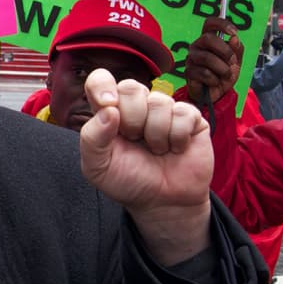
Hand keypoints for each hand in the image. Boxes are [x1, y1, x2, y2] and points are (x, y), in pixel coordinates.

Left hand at [81, 70, 212, 265]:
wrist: (163, 203)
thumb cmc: (128, 181)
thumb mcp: (97, 167)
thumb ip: (92, 139)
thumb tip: (108, 110)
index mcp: (109, 111)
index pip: (100, 80)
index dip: (102, 85)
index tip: (108, 105)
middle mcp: (136, 105)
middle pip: (131, 87)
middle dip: (132, 119)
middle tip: (135, 140)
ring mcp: (164, 109)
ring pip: (159, 101)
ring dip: (156, 134)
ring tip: (156, 150)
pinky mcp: (190, 118)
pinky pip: (183, 113)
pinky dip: (177, 137)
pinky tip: (175, 149)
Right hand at [184, 17, 242, 103]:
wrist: (218, 94)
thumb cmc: (224, 74)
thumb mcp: (236, 60)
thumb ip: (237, 48)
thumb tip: (234, 38)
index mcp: (209, 39)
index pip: (210, 23)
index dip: (222, 24)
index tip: (234, 32)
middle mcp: (198, 45)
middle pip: (208, 38)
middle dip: (225, 51)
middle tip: (232, 61)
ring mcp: (191, 58)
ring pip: (207, 58)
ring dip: (223, 68)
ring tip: (225, 75)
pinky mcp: (188, 72)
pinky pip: (204, 73)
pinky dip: (215, 79)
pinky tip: (214, 82)